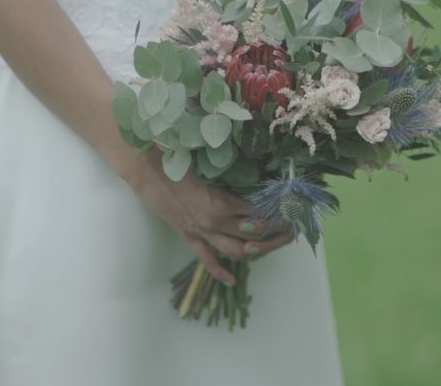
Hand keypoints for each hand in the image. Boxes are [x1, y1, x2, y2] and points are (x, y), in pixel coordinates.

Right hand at [118, 147, 294, 284]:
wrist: (148, 170)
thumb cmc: (181, 161)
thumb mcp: (213, 168)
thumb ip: (235, 179)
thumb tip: (260, 183)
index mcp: (223, 204)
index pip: (260, 215)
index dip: (279, 215)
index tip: (293, 211)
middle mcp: (216, 223)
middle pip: (255, 236)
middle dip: (276, 235)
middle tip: (291, 231)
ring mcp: (202, 232)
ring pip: (236, 251)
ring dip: (257, 252)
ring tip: (272, 247)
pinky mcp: (189, 235)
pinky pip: (206, 259)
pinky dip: (219, 271)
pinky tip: (231, 279)